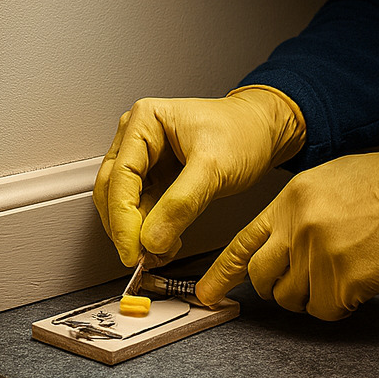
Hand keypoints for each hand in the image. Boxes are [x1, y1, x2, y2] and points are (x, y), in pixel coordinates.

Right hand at [92, 86, 305, 266]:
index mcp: (145, 120)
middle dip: (126, 228)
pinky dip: (148, 230)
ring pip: (124, 204)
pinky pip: (142, 209)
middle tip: (141, 257)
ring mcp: (145, 158)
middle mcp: (138, 136)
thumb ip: (181, 203)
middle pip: (113, 191)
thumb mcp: (215, 166)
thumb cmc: (245, 132)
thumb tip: (150, 239)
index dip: (121, 219)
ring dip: (136, 233)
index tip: (131, 249)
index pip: (120, 176)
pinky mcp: (156, 177)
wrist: (265, 132)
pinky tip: (163, 244)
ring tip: (158, 253)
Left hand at [195, 142, 378, 318]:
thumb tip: (276, 244)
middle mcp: (298, 228)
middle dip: (274, 286)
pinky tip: (355, 283)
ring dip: (311, 294)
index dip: (221, 273)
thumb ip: (294, 212)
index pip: (242, 243)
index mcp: (289, 201)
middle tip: (297, 281)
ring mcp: (320, 256)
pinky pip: (325, 311)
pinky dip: (339, 305)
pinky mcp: (345, 280)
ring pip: (293, 299)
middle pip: (262, 278)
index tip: (208, 293)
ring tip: (337, 273)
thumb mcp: (324, 181)